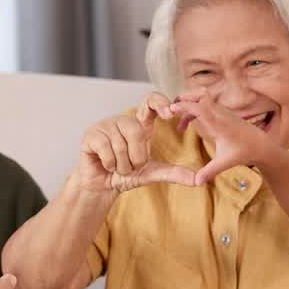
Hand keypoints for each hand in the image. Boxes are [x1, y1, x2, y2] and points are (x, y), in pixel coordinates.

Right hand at [72, 92, 194, 194]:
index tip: (170, 113)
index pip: (150, 101)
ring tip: (117, 166)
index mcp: (139, 124)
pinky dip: (109, 164)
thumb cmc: (126, 175)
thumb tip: (198, 180)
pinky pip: (106, 149)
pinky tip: (106, 164)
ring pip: (121, 144)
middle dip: (136, 157)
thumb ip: (173, 174)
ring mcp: (105, 125)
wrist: (101, 186)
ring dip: (122, 164)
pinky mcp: (90, 134)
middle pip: (136, 131)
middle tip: (130, 166)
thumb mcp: (152, 173)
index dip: (160, 102)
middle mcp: (122, 120)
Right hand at [169, 91, 282, 185]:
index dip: (185, 106)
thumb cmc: (243, 152)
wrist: (260, 144)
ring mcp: (221, 111)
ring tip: (175, 120)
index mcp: (220, 124)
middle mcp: (220, 113)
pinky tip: (185, 124)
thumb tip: (196, 182)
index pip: (200, 108)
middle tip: (169, 109)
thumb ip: (209, 171)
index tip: (171, 109)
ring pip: (201, 99)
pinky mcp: (221, 112)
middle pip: (200, 95)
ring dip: (187, 105)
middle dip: (183, 98)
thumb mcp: (225, 162)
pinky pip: (204, 105)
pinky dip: (192, 110)